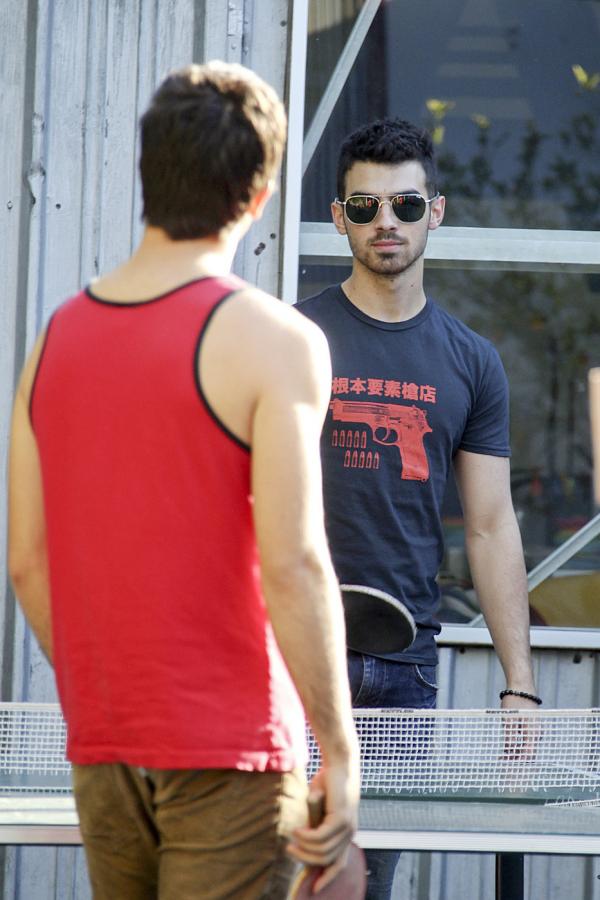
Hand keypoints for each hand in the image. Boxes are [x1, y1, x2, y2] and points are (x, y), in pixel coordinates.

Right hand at [287, 762, 359, 892]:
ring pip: (322, 850)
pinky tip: (297, 831)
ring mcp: (347, 827)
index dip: (327, 878)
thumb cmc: (328, 784)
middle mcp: (350, 834)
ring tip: (291, 839)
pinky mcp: (341, 819)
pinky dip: (306, 837)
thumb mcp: (320, 809)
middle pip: (326, 860)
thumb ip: (314, 825)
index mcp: (346, 834)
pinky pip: (320, 837)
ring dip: (303, 848)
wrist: (339, 764)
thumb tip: (302, 842)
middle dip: (306, 860)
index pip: (339, 864)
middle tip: (289, 851)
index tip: (314, 889)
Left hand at [500, 691, 541, 760]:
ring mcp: (535, 730)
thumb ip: (509, 736)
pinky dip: (518, 744)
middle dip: (516, 758)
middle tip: (502, 761)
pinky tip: (508, 746)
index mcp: (533, 732)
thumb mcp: (509, 719)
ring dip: (516, 752)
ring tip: (502, 756)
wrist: (521, 687)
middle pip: (528, 752)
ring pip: (526, 746)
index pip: (529, 754)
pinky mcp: (531, 727)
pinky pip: (526, 740)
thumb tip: (508, 751)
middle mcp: (537, 733)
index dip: (519, 762)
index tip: (509, 765)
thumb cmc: (515, 701)